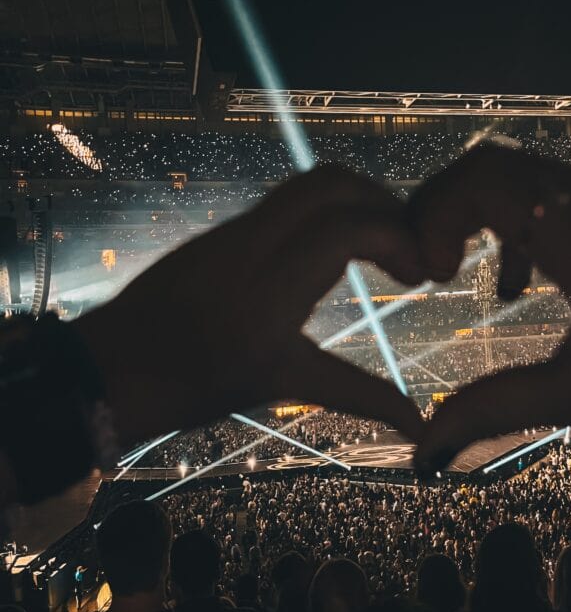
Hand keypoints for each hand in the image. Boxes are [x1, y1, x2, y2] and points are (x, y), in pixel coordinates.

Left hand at [76, 168, 426, 447]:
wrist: (109, 371)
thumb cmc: (192, 388)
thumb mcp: (280, 386)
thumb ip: (359, 396)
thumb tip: (418, 429)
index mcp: (269, 291)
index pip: (348, 226)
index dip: (400, 236)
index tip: (421, 272)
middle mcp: (251, 245)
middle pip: (332, 183)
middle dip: (384, 202)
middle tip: (408, 247)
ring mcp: (231, 231)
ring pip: (307, 183)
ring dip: (354, 200)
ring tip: (379, 245)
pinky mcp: (221, 232)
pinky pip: (283, 201)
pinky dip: (325, 210)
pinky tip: (334, 251)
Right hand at [407, 144, 570, 473]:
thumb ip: (495, 408)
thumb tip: (424, 447)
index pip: (487, 181)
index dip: (435, 213)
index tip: (431, 271)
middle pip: (498, 167)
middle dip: (445, 210)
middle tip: (427, 263)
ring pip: (526, 174)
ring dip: (480, 214)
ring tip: (458, 269)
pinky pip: (559, 189)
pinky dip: (519, 219)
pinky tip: (520, 277)